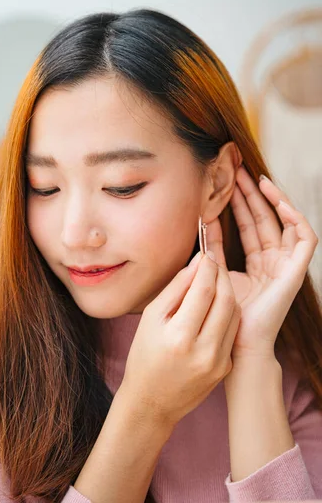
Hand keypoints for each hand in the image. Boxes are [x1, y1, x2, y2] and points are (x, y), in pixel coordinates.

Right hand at [121, 252, 240, 428]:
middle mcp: (203, 351)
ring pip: (235, 314)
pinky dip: (227, 312)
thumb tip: (196, 265)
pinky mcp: (226, 367)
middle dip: (221, 276)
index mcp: (179, 337)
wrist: (152, 402)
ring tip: (213, 281)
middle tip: (212, 263)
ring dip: (227, 292)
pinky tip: (214, 306)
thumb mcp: (151, 319)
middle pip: (226, 300)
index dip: (206, 267)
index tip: (205, 254)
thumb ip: (175, 290)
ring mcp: (218, 362)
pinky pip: (232, 330)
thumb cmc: (144, 356)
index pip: (203, 291)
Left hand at [206, 165, 318, 360]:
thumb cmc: (225, 312)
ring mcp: (287, 265)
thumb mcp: (217, 270)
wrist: (234, 341)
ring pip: (285, 222)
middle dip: (252, 194)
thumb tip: (204, 218)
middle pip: (266, 218)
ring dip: (273, 199)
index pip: (251, 224)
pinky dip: (296, 217)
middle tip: (237, 170)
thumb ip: (214, 246)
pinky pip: (305, 238)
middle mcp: (274, 260)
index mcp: (258, 262)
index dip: (241, 202)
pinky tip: (280, 201)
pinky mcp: (298, 271)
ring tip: (256, 179)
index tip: (227, 181)